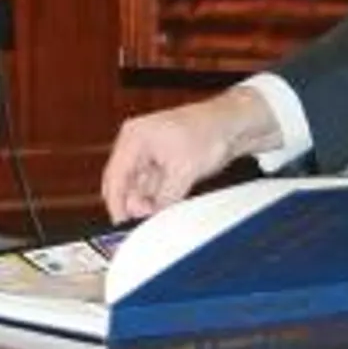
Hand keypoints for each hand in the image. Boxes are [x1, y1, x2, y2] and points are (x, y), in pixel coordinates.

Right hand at [101, 88, 281, 221]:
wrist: (232, 123)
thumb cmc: (208, 131)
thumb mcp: (183, 171)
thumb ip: (164, 198)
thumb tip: (152, 217)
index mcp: (134, 137)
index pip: (115, 177)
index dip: (116, 204)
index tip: (122, 225)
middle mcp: (136, 143)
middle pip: (122, 182)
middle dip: (131, 203)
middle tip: (143, 221)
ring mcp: (149, 151)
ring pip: (137, 185)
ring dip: (145, 201)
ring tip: (158, 213)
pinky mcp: (161, 160)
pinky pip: (151, 184)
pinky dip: (155, 197)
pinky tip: (164, 205)